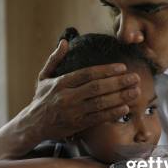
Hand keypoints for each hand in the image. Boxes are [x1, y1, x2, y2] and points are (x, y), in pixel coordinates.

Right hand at [22, 39, 140, 142]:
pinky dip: (112, 112)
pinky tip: (125, 107)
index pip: (87, 74)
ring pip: (100, 103)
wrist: (32, 125)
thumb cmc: (41, 99)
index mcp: (61, 83)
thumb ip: (54, 59)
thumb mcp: (43, 77)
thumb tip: (64, 42)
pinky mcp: (77, 125)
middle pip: (97, 88)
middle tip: (135, 78)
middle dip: (118, 82)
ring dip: (120, 97)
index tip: (122, 67)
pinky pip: (98, 118)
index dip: (106, 70)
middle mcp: (67, 97)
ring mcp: (73, 112)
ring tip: (135, 91)